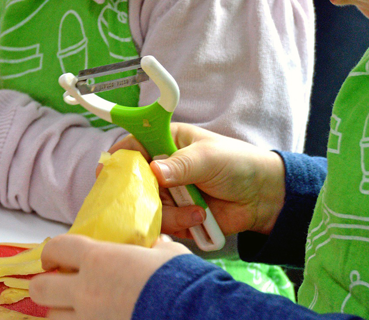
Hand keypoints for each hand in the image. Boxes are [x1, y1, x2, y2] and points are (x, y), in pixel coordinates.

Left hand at [30, 234, 190, 319]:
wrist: (192, 312)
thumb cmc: (179, 280)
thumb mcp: (167, 254)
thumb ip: (154, 248)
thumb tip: (157, 244)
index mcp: (98, 260)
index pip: (57, 248)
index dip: (52, 251)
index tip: (56, 256)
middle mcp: (85, 291)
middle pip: (40, 287)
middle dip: (45, 284)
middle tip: (59, 284)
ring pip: (53, 317)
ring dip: (61, 311)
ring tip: (77, 308)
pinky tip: (93, 319)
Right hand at [109, 123, 285, 237]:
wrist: (263, 197)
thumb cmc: (238, 164)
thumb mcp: (209, 157)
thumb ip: (181, 164)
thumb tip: (154, 171)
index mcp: (166, 142)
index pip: (133, 146)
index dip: (118, 158)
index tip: (105, 171)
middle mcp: (162, 169)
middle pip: (133, 182)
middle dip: (143, 195)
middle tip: (157, 199)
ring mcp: (167, 194)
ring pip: (147, 208)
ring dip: (171, 213)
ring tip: (197, 211)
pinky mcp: (175, 217)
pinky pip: (162, 225)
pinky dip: (179, 225)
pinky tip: (199, 219)